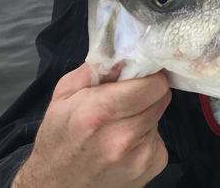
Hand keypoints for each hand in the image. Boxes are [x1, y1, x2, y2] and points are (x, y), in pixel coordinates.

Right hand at [12, 63, 171, 187]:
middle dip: (148, 94)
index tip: (141, 76)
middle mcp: (122, 137)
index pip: (154, 84)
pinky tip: (125, 145)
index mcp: (100, 112)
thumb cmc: (58, 140)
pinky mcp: (150, 168)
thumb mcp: (63, 97)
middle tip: (129, 100)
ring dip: (146, 116)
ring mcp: (138, 156)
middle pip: (161, 98)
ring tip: (121, 125)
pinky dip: (147, 138)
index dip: (150, 76)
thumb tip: (123, 50)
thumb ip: (94, 68)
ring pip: (160, 117)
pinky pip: (160, 139)